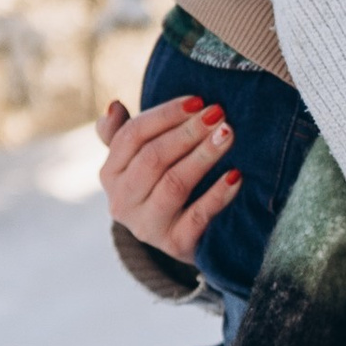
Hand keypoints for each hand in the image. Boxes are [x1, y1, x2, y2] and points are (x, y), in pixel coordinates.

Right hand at [99, 93, 241, 261]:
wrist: (178, 237)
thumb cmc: (158, 185)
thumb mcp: (139, 161)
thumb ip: (125, 133)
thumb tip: (113, 106)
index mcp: (110, 174)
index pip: (132, 136)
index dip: (165, 115)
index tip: (197, 100)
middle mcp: (122, 201)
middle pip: (153, 159)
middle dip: (188, 132)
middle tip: (218, 114)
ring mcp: (147, 226)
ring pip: (174, 184)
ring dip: (203, 156)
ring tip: (228, 135)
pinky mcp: (174, 244)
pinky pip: (198, 216)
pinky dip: (217, 194)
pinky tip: (236, 175)